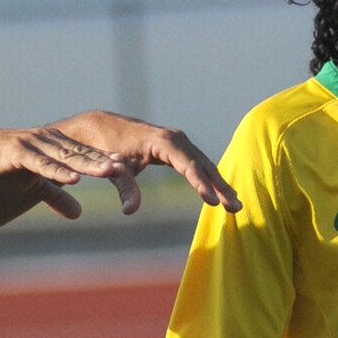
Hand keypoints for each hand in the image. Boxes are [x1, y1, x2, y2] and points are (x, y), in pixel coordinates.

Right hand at [0, 126, 140, 217]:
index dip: (106, 162)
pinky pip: (42, 164)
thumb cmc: (1, 168)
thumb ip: (55, 197)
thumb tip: (78, 214)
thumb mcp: (33, 186)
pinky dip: (58, 171)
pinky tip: (74, 178)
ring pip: (66, 156)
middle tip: (130, 167)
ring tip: (110, 171)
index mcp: (54, 147)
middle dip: (105, 161)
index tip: (130, 168)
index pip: (85, 155)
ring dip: (88, 165)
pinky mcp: (17, 152)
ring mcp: (33, 144)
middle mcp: (47, 141)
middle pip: (82, 154)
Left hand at [63, 111, 241, 212]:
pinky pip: (198, 164)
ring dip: (220, 185)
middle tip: (235, 208)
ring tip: (235, 205)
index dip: (201, 184)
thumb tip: (129, 211)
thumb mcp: (115, 169)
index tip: (212, 202)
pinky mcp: (178, 148)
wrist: (102, 127)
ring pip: (204, 165)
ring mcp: (179, 142)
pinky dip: (211, 179)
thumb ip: (125, 188)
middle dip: (220, 187)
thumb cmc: (107, 147)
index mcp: (163, 142)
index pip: (188, 165)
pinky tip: (222, 193)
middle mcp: (175, 139)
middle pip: (203, 165)